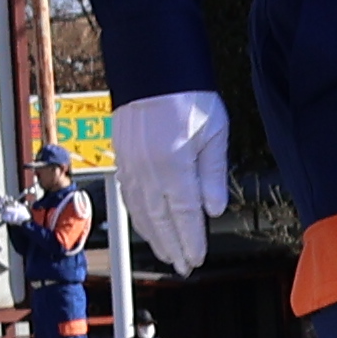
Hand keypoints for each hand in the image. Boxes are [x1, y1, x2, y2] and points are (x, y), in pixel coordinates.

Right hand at [118, 91, 232, 272]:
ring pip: (141, 213)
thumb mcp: (214, 132)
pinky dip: (139, 216)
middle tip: (183, 267)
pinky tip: (146, 224)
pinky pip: (130, 197)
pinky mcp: (122, 160)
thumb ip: (214, 172)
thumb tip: (213, 208)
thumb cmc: (186, 95)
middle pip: (161, 221)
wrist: (151, 70)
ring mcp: (132, 168)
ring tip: (166, 252)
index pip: (184, 216)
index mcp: (174, 168)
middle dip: (173, 247)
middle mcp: (149, 173)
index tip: (196, 258)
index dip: (190, 241)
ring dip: (154, 237)